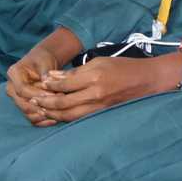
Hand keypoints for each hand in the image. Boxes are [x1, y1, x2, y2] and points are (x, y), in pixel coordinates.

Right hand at [6, 45, 61, 126]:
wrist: (42, 62)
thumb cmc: (43, 59)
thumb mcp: (44, 61)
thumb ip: (45, 72)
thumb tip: (46, 81)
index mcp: (13, 74)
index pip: (22, 89)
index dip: (37, 94)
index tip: (52, 94)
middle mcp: (11, 88)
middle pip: (22, 104)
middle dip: (40, 107)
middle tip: (57, 106)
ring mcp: (16, 99)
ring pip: (27, 113)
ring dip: (42, 115)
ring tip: (57, 113)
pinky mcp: (24, 106)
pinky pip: (31, 118)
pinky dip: (42, 121)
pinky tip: (55, 119)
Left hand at [31, 56, 170, 122]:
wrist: (148, 80)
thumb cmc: (124, 67)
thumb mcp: (100, 62)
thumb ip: (76, 71)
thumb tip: (53, 77)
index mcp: (94, 77)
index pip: (64, 83)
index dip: (49, 84)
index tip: (40, 83)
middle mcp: (95, 94)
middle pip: (62, 103)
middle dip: (45, 102)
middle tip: (33, 100)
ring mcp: (99, 107)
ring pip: (68, 115)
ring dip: (52, 113)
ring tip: (40, 110)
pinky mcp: (102, 114)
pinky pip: (78, 119)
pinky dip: (65, 118)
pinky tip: (57, 115)